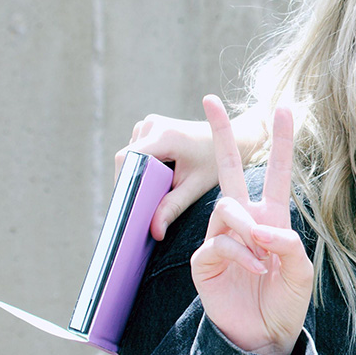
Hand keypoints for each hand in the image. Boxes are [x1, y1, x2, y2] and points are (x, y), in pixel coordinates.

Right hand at [119, 107, 265, 239]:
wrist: (232, 140)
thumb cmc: (215, 163)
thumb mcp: (195, 187)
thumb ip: (172, 207)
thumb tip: (154, 231)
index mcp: (165, 136)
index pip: (127, 159)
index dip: (123, 182)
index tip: (128, 204)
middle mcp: (153, 124)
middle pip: (127, 159)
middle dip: (133, 182)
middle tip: (143, 205)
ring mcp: (150, 123)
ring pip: (130, 156)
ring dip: (139, 173)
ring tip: (158, 188)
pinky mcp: (151, 127)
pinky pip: (137, 150)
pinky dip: (143, 165)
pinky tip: (160, 176)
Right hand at [190, 95, 312, 354]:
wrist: (264, 335)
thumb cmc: (285, 302)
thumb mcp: (300, 272)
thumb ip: (288, 245)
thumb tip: (261, 227)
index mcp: (272, 218)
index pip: (277, 173)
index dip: (280, 142)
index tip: (282, 107)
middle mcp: (244, 222)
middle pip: (230, 171)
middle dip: (221, 135)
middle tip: (209, 99)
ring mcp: (221, 237)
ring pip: (227, 209)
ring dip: (247, 229)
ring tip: (263, 260)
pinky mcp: (205, 259)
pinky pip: (218, 241)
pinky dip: (240, 254)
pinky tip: (254, 269)